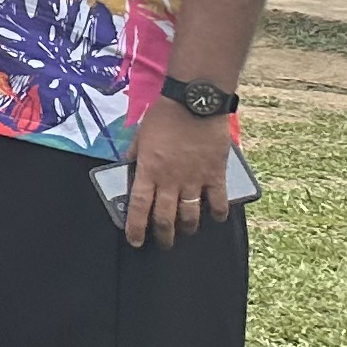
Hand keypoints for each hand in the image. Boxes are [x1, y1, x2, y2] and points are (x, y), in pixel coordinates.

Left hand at [119, 101, 235, 246]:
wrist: (195, 102)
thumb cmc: (164, 116)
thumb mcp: (140, 135)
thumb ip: (135, 155)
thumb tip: (128, 169)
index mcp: (148, 170)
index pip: (138, 207)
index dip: (136, 227)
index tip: (135, 241)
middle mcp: (170, 180)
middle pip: (165, 217)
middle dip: (163, 235)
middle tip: (164, 243)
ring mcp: (195, 179)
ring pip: (191, 215)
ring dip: (188, 228)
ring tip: (187, 232)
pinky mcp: (216, 174)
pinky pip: (218, 201)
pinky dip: (217, 213)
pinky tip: (215, 217)